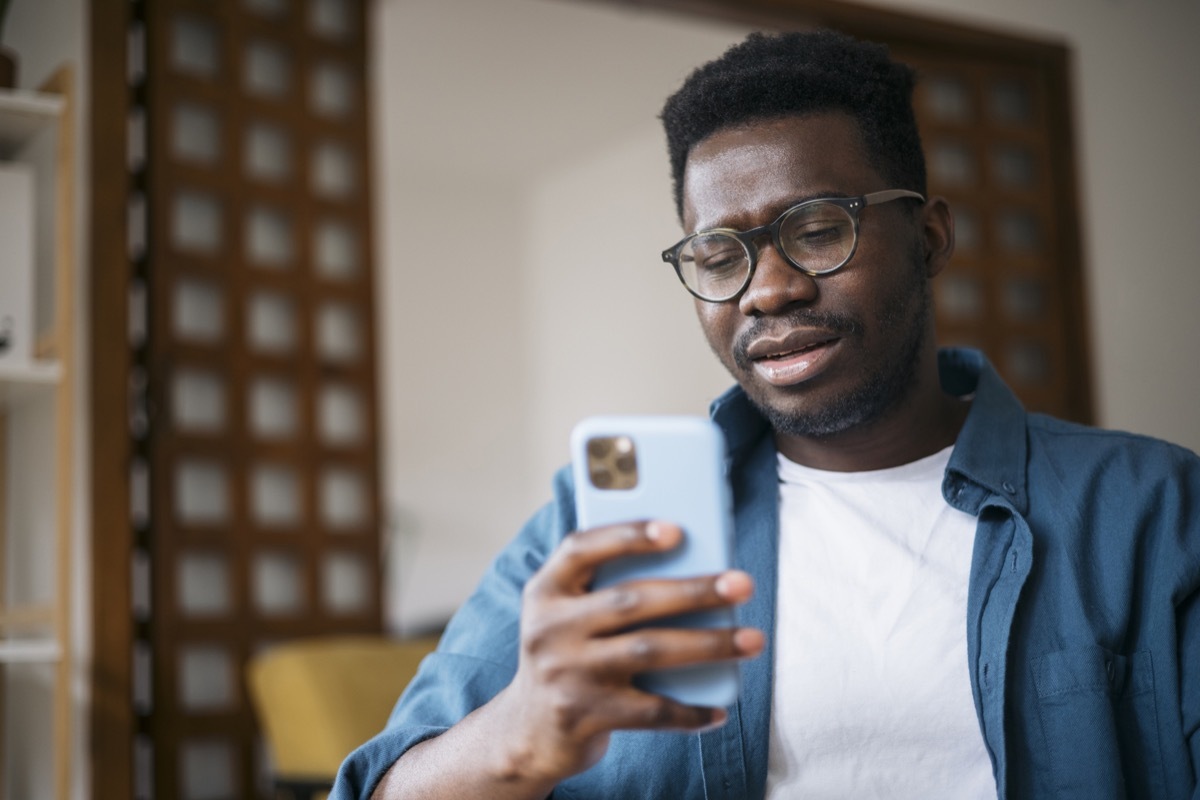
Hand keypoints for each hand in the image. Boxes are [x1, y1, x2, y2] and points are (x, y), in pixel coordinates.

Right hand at [491, 519, 762, 785]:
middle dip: (694, 591)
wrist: (525, 734)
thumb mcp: (568, 616)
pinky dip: (690, 711)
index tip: (677, 529)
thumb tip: (694, 567)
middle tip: (743, 584)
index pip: (581, 549)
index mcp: (545, 592)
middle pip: (631, 600)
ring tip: (752, 639)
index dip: (627, 535)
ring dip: (708, 644)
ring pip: (649, 650)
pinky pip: (651, 711)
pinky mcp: (584, 716)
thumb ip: (607, 589)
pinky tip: (720, 710)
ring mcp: (566, 674)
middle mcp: (549, 629)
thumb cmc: (568, 657)